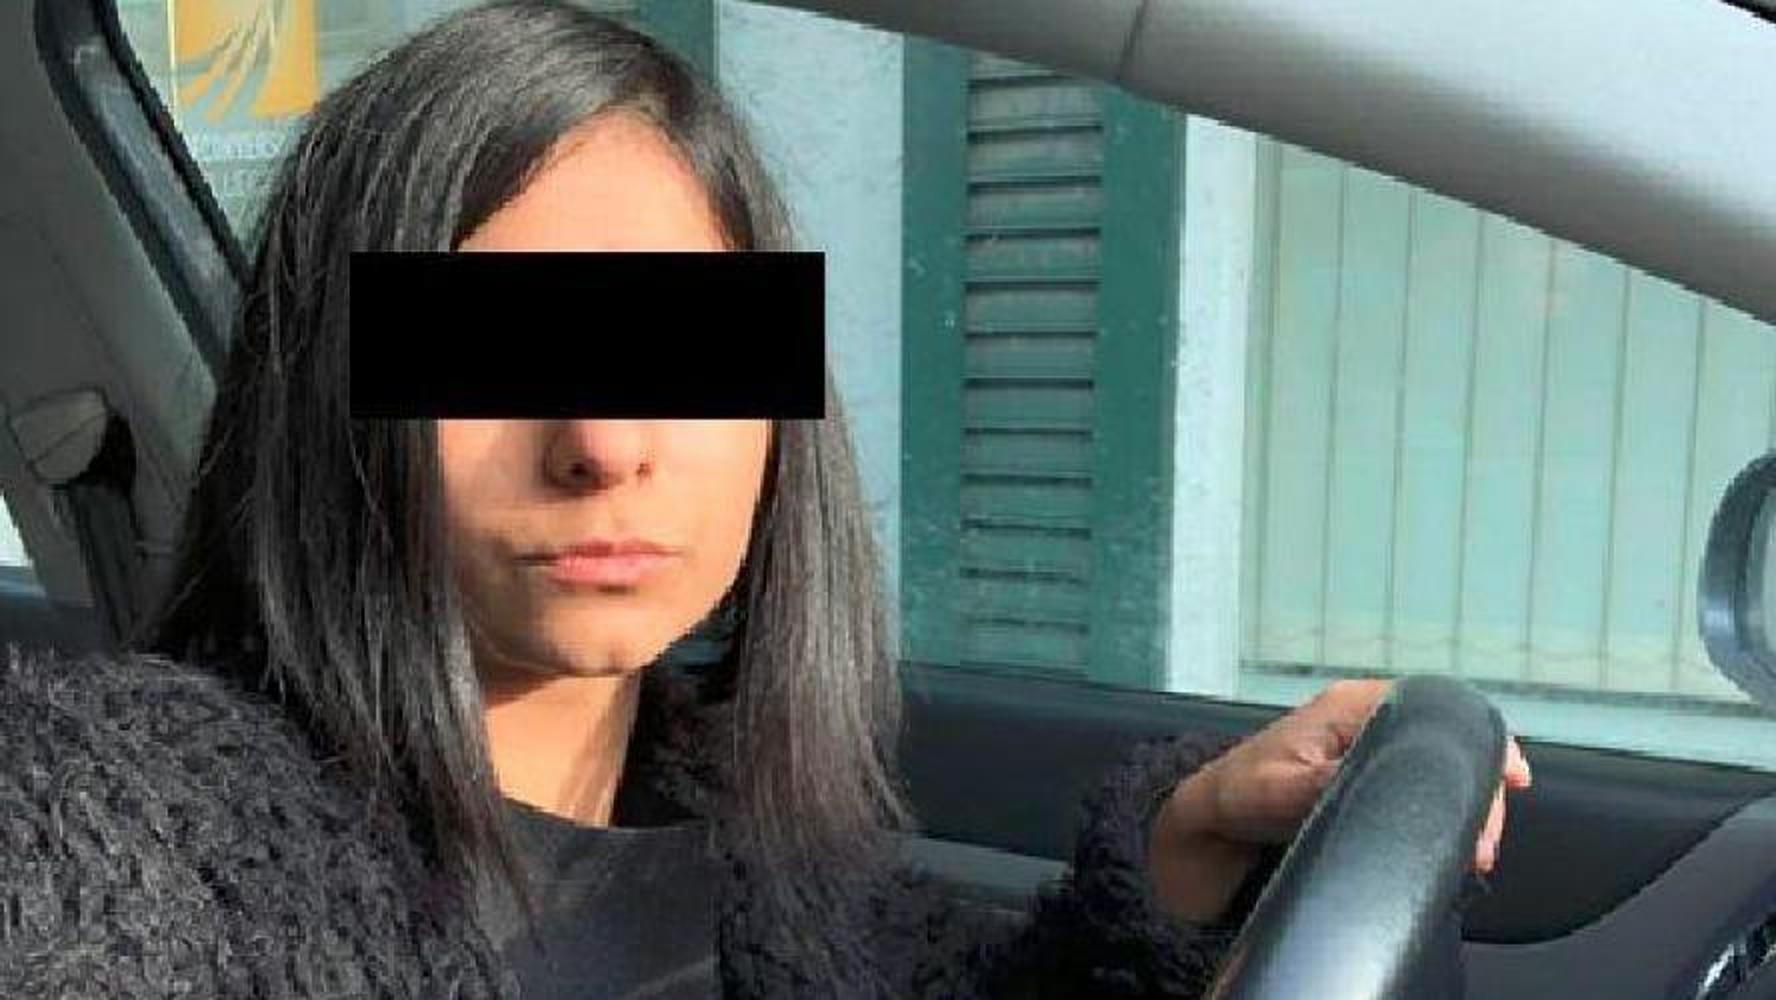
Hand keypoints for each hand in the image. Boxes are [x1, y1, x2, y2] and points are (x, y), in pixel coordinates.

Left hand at [1147, 679, 1531, 921]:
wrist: (1211, 824)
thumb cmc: (1237, 796)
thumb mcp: (1278, 792)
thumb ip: (1328, 783)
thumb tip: (1380, 784)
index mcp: (1352, 707)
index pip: (1436, 708)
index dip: (1481, 740)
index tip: (1510, 777)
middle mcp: (1367, 721)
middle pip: (1448, 741)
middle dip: (1477, 788)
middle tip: (1481, 842)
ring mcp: (1370, 751)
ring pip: (1439, 768)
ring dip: (1463, 806)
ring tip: (1472, 852)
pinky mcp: (1368, 782)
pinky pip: (1420, 789)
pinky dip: (1443, 815)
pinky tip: (1453, 845)